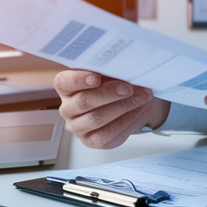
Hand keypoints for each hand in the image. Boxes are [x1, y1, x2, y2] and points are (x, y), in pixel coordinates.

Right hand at [54, 70, 169, 148]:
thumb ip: (109, 69)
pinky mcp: (92, 140)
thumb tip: (124, 66)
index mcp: (66, 88)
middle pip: (83, 102)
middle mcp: (68, 109)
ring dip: (124, 106)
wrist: (125, 101)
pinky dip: (129, 119)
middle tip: (129, 87)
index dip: (79, 80)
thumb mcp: (109, 72)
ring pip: (97, 119)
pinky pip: (109, 133)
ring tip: (143, 96)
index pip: (64, 83)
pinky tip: (141, 108)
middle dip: (110, 94)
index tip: (98, 77)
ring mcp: (78, 127)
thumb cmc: (113, 83)